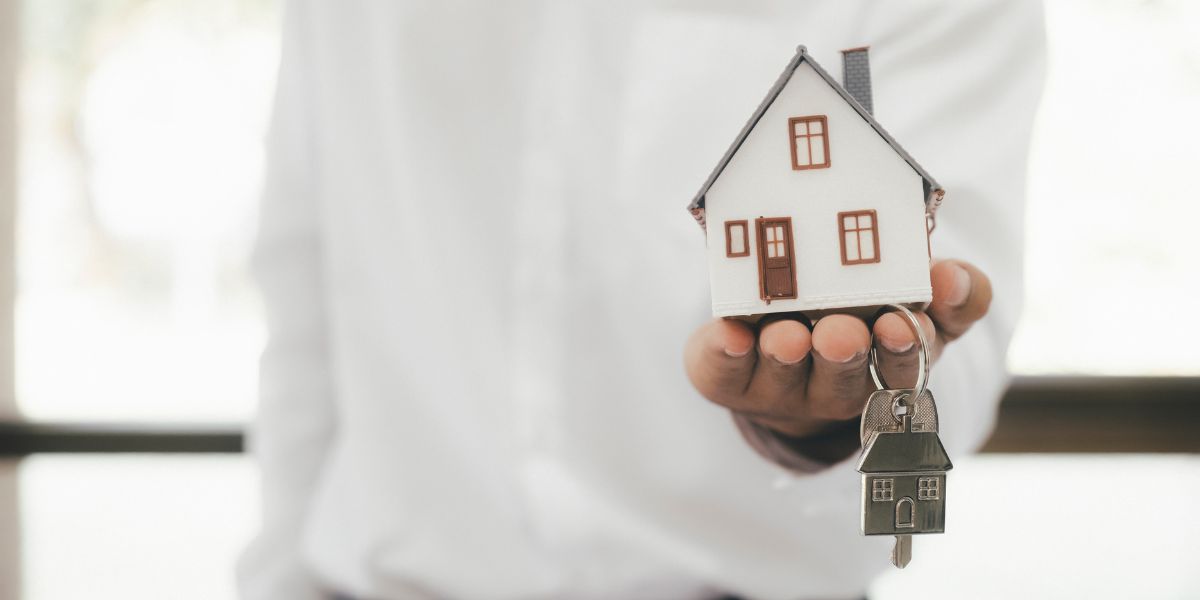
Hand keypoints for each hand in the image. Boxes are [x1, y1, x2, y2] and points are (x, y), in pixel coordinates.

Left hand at [684, 259, 992, 459]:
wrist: (781, 354)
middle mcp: (840, 386)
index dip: (909, 345)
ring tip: (787, 336)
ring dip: (787, 356)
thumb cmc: (857, 312)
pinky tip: (731, 336)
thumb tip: (951, 274)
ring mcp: (785, 389)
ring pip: (788, 376)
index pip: (911, 361)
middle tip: (842, 333)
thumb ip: (946, 289)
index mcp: (892, 362)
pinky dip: (729, 354)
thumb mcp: (912, 296)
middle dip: (844, 355)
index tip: (905, 322)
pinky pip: (728, 373)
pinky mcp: (732, 382)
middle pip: (847, 380)